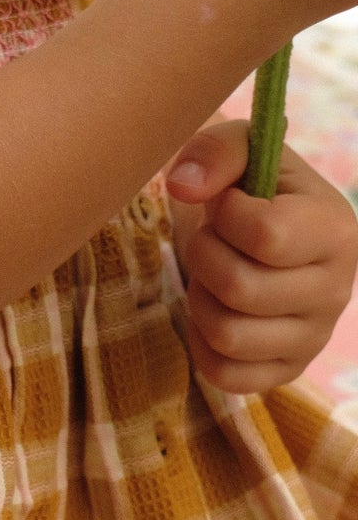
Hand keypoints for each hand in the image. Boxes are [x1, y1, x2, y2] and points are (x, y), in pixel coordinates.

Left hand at [166, 120, 357, 393]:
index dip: (226, 216)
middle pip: (239, 288)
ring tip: (213, 271)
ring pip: (228, 336)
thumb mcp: (238, 146)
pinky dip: (202, 342)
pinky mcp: (287, 369)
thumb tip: (182, 186)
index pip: (266, 236)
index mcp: (335, 229)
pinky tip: (213, 307)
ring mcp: (314, 336)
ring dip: (200, 297)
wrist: (259, 225)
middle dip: (203, 254)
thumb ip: (214, 151)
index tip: (226, 203)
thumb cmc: (249, 184)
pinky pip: (226, 374)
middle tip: (211, 238)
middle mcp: (337, 289)